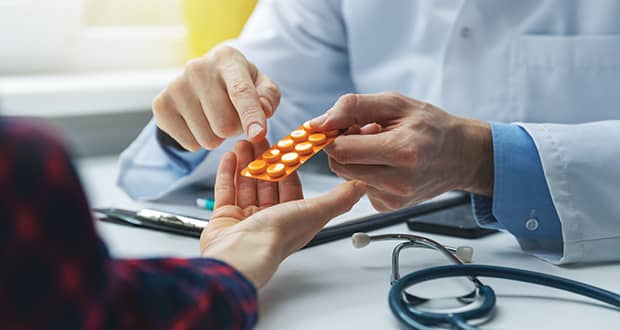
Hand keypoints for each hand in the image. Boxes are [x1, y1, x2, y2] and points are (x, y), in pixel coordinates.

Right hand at [152, 46, 280, 150]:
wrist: (201, 78)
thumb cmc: (238, 82)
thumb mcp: (260, 84)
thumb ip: (269, 97)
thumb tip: (263, 111)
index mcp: (227, 58)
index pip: (241, 91)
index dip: (250, 115)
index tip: (257, 134)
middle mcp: (198, 68)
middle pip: (225, 125)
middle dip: (235, 129)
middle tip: (233, 117)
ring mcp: (175, 86)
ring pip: (208, 139)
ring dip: (217, 137)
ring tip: (215, 118)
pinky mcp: (161, 105)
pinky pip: (190, 145)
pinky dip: (199, 141)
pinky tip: (198, 122)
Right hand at [200, 139, 366, 287]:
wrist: (241, 254)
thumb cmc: (277, 236)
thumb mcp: (314, 212)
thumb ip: (338, 199)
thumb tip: (361, 186)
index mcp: (293, 218)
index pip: (291, 184)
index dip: (288, 163)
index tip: (284, 143)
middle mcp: (269, 219)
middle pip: (267, 182)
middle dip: (264, 158)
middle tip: (260, 136)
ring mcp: (245, 219)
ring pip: (246, 183)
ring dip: (246, 161)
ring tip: (244, 140)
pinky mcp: (224, 219)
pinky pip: (226, 191)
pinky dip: (228, 173)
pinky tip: (230, 156)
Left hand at [309, 93, 492, 211]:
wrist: (461, 156)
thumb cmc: (431, 126)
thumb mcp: (395, 103)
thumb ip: (353, 107)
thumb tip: (319, 122)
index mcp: (401, 151)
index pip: (342, 150)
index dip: (333, 136)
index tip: (339, 126)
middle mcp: (398, 180)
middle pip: (340, 165)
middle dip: (343, 146)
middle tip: (364, 132)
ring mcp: (393, 198)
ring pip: (347, 177)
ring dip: (354, 160)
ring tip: (379, 147)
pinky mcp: (388, 207)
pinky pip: (359, 187)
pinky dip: (365, 172)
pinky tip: (385, 163)